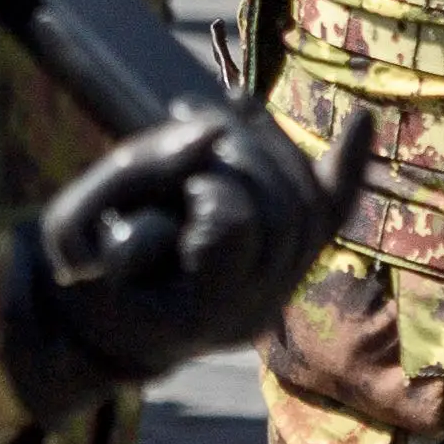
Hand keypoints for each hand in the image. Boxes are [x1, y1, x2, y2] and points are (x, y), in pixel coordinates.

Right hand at [0, 99, 363, 416]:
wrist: (101, 322)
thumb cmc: (84, 270)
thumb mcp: (79, 223)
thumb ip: (143, 170)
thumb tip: (216, 127)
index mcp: (198, 313)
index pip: (236, 222)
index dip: (206, 185)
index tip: (175, 184)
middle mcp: (254, 311)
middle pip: (282, 206)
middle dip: (241, 156)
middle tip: (190, 139)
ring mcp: (280, 293)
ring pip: (310, 202)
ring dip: (268, 149)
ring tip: (221, 123)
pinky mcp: (291, 268)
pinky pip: (332, 213)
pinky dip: (347, 164)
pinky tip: (363, 120)